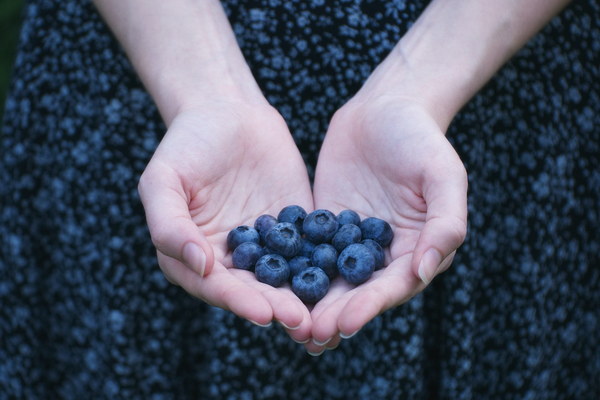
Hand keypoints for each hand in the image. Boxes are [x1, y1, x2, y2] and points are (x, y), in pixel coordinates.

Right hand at [138, 101, 313, 341]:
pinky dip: (323, 265)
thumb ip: (169, 224)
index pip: (215, 286)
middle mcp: (229, 259)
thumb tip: (199, 265)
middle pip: (253, 290)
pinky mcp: (294, 229)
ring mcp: (264, 246)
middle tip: (301, 322)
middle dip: (276, 307)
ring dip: (302, 298)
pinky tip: (343, 278)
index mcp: (192, 255)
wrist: (229, 111)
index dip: (238, 301)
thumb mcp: (163, 180)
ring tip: (322, 315)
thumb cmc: (187, 144)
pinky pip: (308, 250)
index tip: (264, 313)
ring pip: (283, 277)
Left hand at [307, 96, 467, 352]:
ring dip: (311, 304)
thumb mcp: (443, 174)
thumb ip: (444, 222)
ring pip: (330, 279)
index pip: (392, 286)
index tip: (344, 323)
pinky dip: (292, 271)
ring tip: (288, 325)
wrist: (385, 106)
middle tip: (307, 335)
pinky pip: (307, 251)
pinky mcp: (325, 225)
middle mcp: (383, 253)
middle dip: (334, 315)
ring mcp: (351, 241)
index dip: (369, 306)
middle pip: (358, 292)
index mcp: (416, 249)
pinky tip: (270, 286)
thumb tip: (425, 271)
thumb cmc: (421, 138)